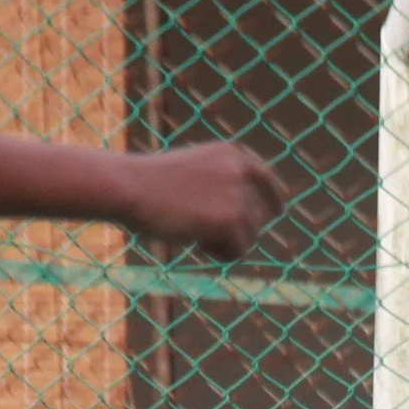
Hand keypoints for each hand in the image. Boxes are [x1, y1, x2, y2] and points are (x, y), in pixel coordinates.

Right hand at [119, 143, 287, 259]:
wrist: (130, 186)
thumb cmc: (148, 183)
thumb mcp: (189, 172)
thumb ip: (217, 185)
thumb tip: (242, 216)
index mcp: (231, 154)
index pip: (266, 179)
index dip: (273, 198)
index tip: (278, 212)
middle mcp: (241, 170)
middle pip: (260, 215)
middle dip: (239, 229)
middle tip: (209, 234)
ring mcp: (238, 194)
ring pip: (250, 236)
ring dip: (226, 243)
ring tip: (195, 235)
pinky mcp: (232, 219)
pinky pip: (239, 251)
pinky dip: (220, 254)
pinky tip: (197, 243)